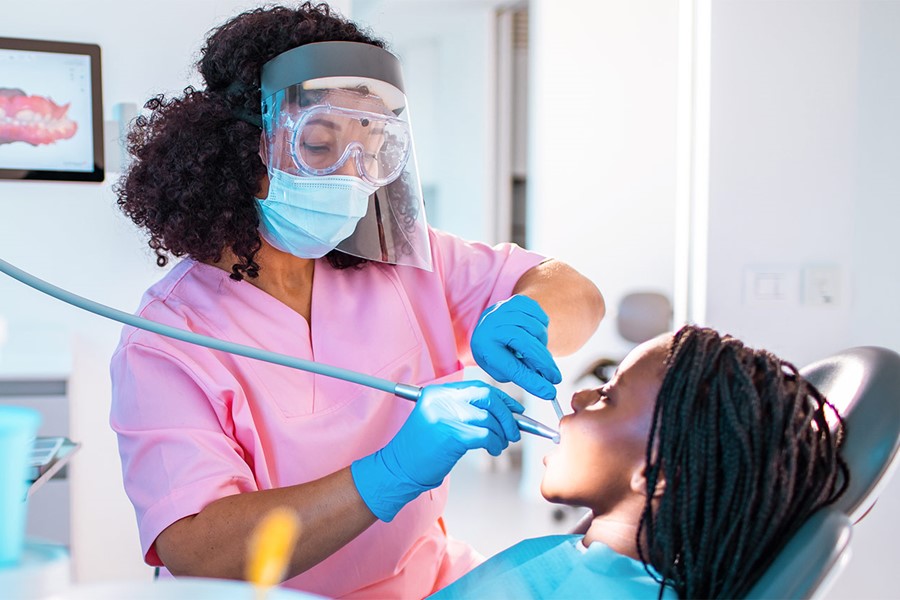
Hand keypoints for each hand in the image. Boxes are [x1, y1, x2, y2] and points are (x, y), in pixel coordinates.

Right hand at [351, 381, 522, 521]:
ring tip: (499, 445)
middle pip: (488, 397)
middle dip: (508, 414)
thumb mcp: (440, 420)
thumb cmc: (422, 449)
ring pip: (490, 418)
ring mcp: (445, 415)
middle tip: (514, 430)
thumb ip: (465, 410)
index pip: (479, 387)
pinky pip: (486, 435)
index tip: (515, 409)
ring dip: (502, 434)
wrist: (398, 468)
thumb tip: (504, 412)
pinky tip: (492, 450)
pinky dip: (495, 444)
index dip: (502, 398)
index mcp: (439, 392)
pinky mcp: (451, 434)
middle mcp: (442, 399)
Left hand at [470, 295, 561, 398]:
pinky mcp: (518, 301)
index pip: (511, 366)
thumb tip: (547, 389)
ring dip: (541, 345)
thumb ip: (523, 376)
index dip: (531, 380)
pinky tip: (531, 334)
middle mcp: (492, 323)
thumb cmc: (498, 353)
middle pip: (526, 345)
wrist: (492, 325)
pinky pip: (541, 317)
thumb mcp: (503, 369)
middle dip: (544, 365)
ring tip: (533, 351)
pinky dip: (542, 329)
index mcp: (483, 344)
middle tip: (556, 379)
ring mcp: (505, 309)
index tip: (549, 391)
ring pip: (537, 330)